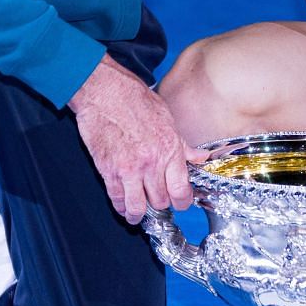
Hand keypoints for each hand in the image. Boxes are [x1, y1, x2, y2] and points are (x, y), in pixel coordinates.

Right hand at [70, 54, 205, 223]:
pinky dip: (120, 206)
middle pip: (161, 201)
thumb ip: (183, 145)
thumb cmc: (135, 100)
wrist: (105, 92)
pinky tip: (123, 205)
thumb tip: (200, 157)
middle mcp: (151, 162)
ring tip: (139, 213)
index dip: (182, 202)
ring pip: (138, 206)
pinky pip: (117, 198)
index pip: (181, 190)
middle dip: (161, 205)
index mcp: (169, 149)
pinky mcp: (108, 170)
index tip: (180, 202)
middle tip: (158, 202)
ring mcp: (129, 169)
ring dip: (139, 213)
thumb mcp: (167, 119)